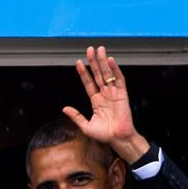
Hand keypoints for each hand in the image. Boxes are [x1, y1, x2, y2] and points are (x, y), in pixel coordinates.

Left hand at [63, 46, 148, 162]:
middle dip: (94, 62)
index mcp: (96, 101)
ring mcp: (114, 93)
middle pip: (98, 74)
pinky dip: (115, 70)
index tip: (78, 62)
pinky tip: (110, 61)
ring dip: (103, 62)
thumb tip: (64, 108)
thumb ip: (76, 116)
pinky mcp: (122, 94)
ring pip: (107, 74)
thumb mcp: (85, 125)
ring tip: (99, 50)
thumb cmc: (104, 134)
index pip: (89, 83)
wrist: (117, 139)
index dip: (84, 73)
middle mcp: (105, 94)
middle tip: (90, 49)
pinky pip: (119, 80)